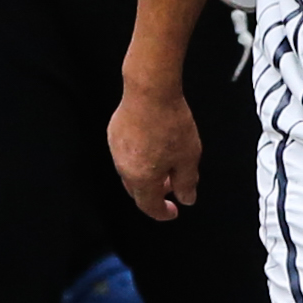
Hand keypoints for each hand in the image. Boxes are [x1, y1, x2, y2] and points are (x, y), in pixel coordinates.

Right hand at [108, 75, 200, 219]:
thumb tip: (186, 198)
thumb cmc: (169, 121)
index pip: (150, 206)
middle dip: (155, 194)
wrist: (150, 90)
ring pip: (131, 173)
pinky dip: (140, 159)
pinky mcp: (114, 134)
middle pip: (138, 191)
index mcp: (142, 178)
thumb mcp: (188, 158)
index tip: (173, 211)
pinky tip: (154, 146)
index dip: (162, 213)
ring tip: (166, 164)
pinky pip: (126, 155)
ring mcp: (116, 150)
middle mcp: (124, 167)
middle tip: (172, 186)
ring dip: (147, 175)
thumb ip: (187, 182)